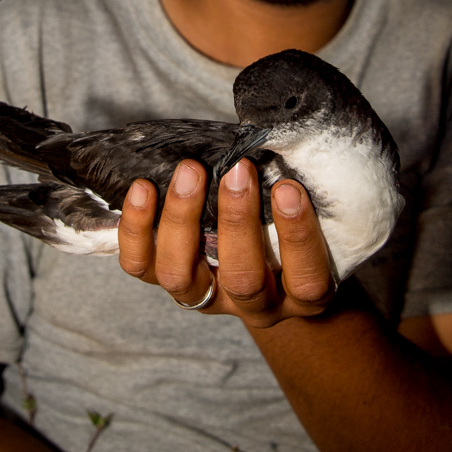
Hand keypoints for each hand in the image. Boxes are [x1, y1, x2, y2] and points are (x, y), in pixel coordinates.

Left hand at [118, 158, 334, 327]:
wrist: (267, 267)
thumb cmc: (294, 231)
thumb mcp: (315, 223)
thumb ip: (299, 199)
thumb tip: (281, 147)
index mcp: (301, 296)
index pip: (305, 279)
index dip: (297, 236)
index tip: (288, 188)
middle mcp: (254, 305)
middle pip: (242, 279)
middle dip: (237, 221)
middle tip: (238, 169)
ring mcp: (208, 298)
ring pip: (181, 276)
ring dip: (182, 218)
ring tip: (191, 170)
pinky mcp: (171, 283)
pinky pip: (141, 265)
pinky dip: (136, 229)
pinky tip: (143, 188)